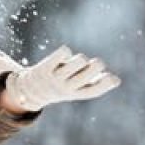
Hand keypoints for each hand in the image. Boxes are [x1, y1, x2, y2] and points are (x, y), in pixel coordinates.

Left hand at [1, 45, 120, 111]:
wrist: (29, 91)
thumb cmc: (60, 86)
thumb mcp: (76, 88)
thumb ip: (94, 83)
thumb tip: (116, 80)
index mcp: (75, 93)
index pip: (93, 91)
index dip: (105, 84)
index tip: (113, 78)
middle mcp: (66, 87)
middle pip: (88, 72)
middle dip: (96, 65)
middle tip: (92, 64)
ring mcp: (55, 78)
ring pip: (78, 61)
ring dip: (80, 59)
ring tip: (74, 62)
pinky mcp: (45, 68)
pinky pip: (62, 54)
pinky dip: (66, 52)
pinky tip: (63, 55)